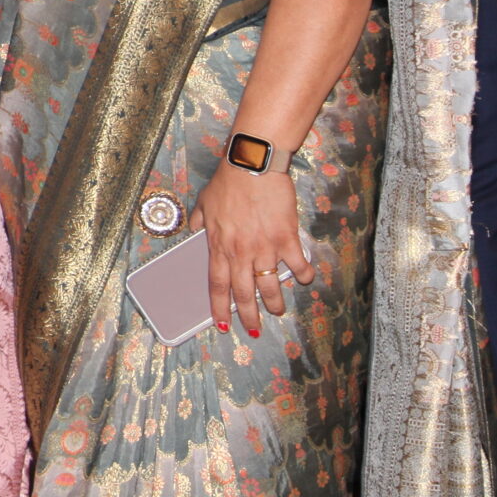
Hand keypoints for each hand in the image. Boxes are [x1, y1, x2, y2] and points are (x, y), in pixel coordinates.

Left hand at [191, 161, 311, 333]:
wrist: (251, 167)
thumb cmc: (228, 183)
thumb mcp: (203, 203)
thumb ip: (199, 222)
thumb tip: (193, 232)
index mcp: (219, 245)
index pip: (217, 285)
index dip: (219, 308)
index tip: (222, 325)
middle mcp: (240, 252)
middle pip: (243, 293)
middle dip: (248, 316)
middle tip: (254, 330)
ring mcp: (264, 247)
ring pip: (269, 285)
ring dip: (274, 302)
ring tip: (277, 311)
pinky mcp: (286, 238)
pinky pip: (296, 265)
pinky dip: (302, 275)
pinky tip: (303, 279)